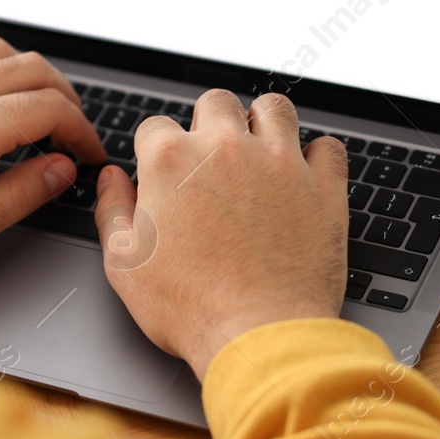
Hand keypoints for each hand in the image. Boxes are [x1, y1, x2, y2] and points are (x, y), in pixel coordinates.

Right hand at [92, 89, 348, 378]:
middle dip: (209, 123)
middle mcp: (225, 148)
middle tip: (210, 159)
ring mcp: (279, 162)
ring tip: (259, 150)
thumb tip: (112, 179)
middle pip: (215, 102)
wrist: (259, 336)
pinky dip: (316, 156)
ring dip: (263, 123)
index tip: (163, 176)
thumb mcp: (123, 263)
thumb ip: (111, 209)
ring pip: (274, 108)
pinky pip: (328, 147)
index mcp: (171, 160)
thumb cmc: (189, 307)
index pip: (156, 126)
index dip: (155, 151)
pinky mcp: (323, 187)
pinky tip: (303, 175)